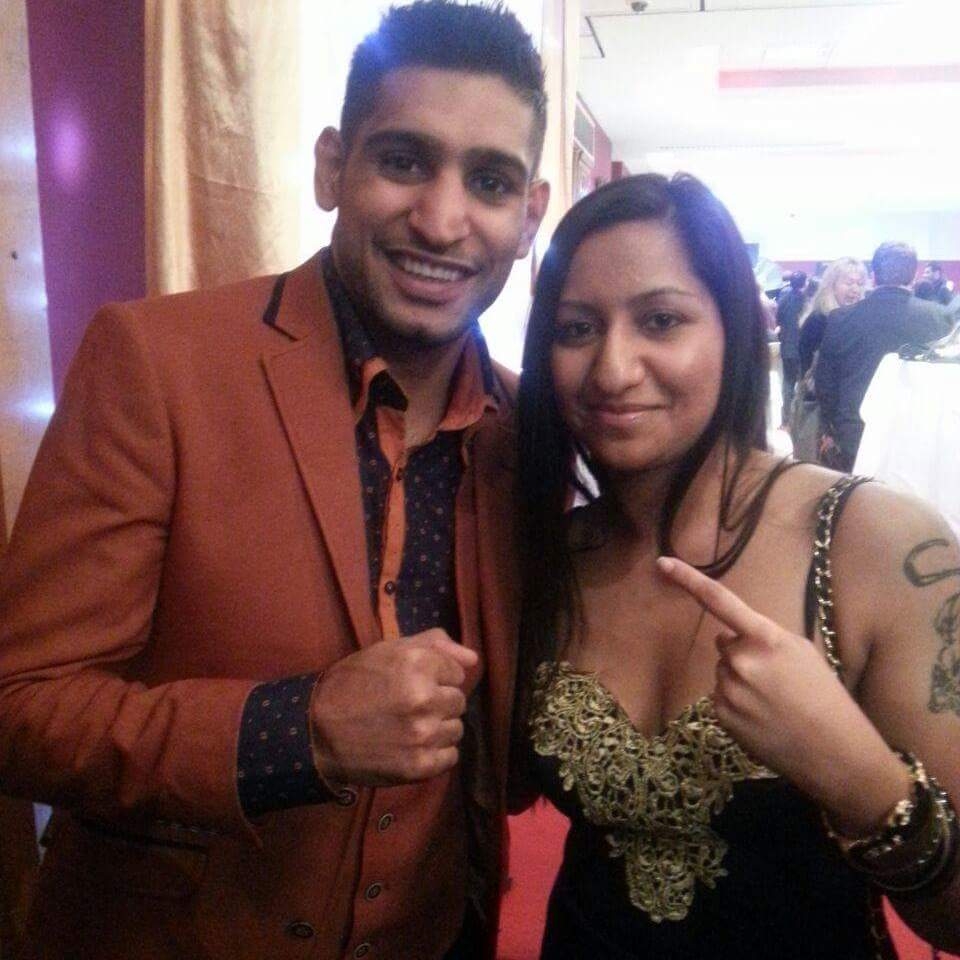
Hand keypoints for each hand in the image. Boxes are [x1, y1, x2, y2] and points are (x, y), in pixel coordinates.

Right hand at [310, 630, 478, 786]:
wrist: (317, 731)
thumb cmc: (354, 683)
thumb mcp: (388, 650)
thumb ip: (435, 645)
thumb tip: (473, 659)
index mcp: (417, 663)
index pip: (457, 672)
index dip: (436, 677)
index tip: (413, 683)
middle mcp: (424, 698)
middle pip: (458, 701)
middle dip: (438, 702)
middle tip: (408, 706)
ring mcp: (422, 734)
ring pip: (456, 729)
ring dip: (438, 728)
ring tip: (408, 726)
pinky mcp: (419, 766)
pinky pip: (450, 757)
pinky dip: (435, 753)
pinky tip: (411, 746)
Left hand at [656, 556, 908, 833]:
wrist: (835, 752)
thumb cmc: (824, 696)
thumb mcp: (802, 651)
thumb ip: (763, 636)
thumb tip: (729, 636)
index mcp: (765, 638)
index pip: (719, 600)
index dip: (688, 579)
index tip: (663, 563)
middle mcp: (741, 660)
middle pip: (724, 644)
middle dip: (743, 654)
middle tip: (777, 679)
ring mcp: (728, 689)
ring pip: (723, 672)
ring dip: (740, 681)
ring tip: (775, 702)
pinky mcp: (721, 715)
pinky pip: (720, 698)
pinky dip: (737, 705)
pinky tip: (763, 718)